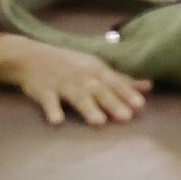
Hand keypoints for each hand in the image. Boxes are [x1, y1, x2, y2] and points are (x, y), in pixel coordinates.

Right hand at [0, 34, 149, 126]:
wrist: (31, 57)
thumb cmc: (70, 65)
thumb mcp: (96, 68)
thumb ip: (122, 79)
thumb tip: (149, 86)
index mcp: (96, 71)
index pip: (114, 83)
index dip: (127, 94)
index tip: (141, 105)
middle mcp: (82, 77)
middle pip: (99, 91)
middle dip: (113, 103)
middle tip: (127, 117)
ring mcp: (62, 83)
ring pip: (77, 97)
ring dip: (88, 109)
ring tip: (99, 122)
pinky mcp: (43, 91)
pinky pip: (48, 102)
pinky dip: (52, 110)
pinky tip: (57, 121)